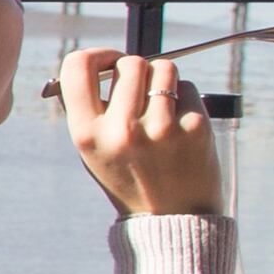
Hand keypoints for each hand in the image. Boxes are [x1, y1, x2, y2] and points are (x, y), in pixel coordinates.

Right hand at [57, 48, 225, 219]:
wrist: (172, 218)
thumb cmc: (129, 177)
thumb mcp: (92, 150)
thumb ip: (88, 109)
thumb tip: (94, 64)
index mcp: (87, 134)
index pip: (78, 66)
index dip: (97, 55)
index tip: (108, 62)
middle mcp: (121, 130)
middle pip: (130, 63)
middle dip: (136, 69)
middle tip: (140, 90)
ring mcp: (160, 129)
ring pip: (164, 69)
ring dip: (163, 79)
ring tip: (161, 105)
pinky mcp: (194, 128)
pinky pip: (187, 88)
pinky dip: (184, 98)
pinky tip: (179, 123)